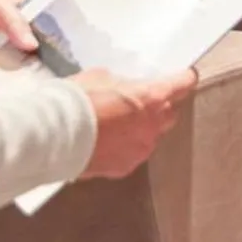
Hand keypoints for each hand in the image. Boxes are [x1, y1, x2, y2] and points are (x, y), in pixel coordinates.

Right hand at [71, 67, 197, 178]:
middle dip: (163, 105)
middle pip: (171, 112)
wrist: (55, 135)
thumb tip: (126, 87)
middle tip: (146, 98)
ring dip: (143, 127)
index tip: (186, 75)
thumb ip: (123, 82)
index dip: (185, 78)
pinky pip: (135, 152)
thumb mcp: (102, 76)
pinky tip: (109, 140)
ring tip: (119, 122)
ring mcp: (142, 149)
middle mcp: (153, 126)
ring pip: (153, 135)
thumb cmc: (77, 101)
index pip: (183, 84)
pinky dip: (127, 145)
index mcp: (152, 98)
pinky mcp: (127, 166)